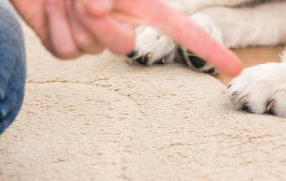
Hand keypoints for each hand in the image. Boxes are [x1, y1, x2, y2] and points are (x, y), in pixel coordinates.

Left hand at [12, 0, 242, 75]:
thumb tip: (97, 10)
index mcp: (145, 7)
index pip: (186, 32)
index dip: (211, 50)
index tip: (235, 68)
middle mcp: (126, 25)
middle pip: (123, 47)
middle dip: (100, 25)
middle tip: (83, 0)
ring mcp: (96, 39)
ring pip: (90, 48)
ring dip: (70, 18)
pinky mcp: (67, 45)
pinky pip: (64, 50)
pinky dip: (53, 25)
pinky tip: (50, 10)